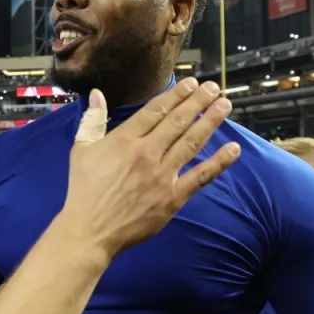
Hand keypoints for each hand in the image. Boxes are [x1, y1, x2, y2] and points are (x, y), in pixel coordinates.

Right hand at [61, 78, 239, 256]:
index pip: (156, 110)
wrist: (90, 229)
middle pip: (178, 121)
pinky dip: (218, 162)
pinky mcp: (172, 197)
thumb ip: (92, 120)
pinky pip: (200, 176)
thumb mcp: (81, 150)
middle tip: (213, 88)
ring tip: (225, 106)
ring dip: (210, 122)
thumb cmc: (84, 190)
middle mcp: (146, 153)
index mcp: (124, 140)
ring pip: (192, 142)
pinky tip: (233, 148)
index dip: (176, 95)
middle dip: (198, 102)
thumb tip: (97, 94)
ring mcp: (162, 175)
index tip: (192, 84)